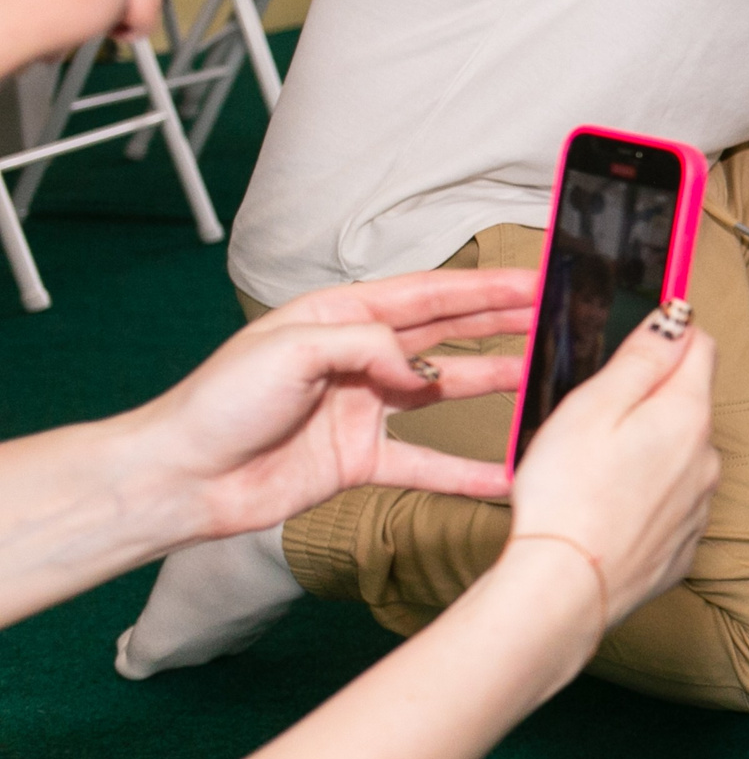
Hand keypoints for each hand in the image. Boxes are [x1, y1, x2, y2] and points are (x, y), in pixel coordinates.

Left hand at [132, 268, 538, 543]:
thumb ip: (366, 344)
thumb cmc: (220, 402)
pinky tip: (501, 474)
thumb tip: (418, 369)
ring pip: (445, 392)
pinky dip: (464, 470)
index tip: (534, 281)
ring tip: (544, 381)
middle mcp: (359, 357)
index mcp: (340, 316)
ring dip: (493, 384)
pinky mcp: (361, 459)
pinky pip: (425, 463)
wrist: (182, 477)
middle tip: (556, 317)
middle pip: (446, 334)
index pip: (428, 295)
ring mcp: (364, 409)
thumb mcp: (291, 349)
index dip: (484, 288)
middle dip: (502, 323)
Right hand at [505, 307, 717, 627]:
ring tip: (594, 468)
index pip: (701, 347)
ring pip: (681, 454)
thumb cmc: (567, 494)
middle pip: (689, 402)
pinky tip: (608, 507)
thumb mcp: (594, 406)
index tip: (642, 334)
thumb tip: (677, 315)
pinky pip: (670, 502)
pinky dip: (646, 496)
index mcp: (687, 415)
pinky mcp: (683, 545)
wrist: (566, 590)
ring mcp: (699, 505)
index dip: (672, 331)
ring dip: (650, 449)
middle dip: (652, 397)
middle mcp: (707, 458)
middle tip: (595, 414)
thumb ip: (642, 358)